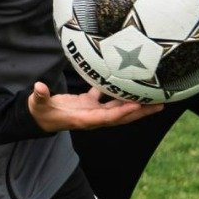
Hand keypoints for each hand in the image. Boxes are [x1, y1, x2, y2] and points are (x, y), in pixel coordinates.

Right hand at [28, 81, 163, 131]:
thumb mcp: (38, 105)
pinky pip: (106, 96)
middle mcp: (93, 117)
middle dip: (140, 112)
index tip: (136, 105)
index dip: (121, 112)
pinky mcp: (89, 103)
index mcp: (84, 119)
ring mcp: (92, 110)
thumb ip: (40, 97)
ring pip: (118, 107)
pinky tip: (126, 79)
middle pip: (121, 115)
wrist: (38, 118)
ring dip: (135, 102)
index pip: (106, 117)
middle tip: (160, 105)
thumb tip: (39, 87)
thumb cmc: (40, 113)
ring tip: (154, 96)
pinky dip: (116, 90)